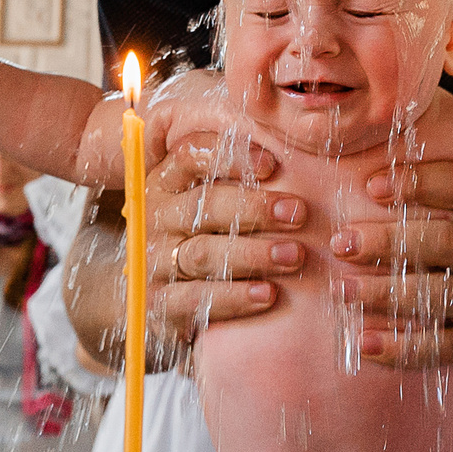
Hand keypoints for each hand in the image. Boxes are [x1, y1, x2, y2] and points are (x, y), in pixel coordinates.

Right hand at [139, 137, 302, 348]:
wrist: (158, 295)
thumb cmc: (205, 234)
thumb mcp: (212, 198)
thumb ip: (243, 176)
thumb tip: (296, 149)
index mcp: (166, 181)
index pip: (189, 155)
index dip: (231, 157)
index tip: (272, 166)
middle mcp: (156, 216)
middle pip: (204, 205)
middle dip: (255, 208)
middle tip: (299, 214)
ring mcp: (153, 259)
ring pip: (203, 253)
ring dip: (253, 254)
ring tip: (294, 256)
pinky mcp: (157, 302)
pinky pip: (195, 298)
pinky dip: (234, 296)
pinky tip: (267, 293)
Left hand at [341, 159, 452, 377]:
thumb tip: (382, 182)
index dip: (416, 184)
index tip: (371, 186)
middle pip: (441, 242)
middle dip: (386, 242)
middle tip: (342, 243)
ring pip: (437, 294)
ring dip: (384, 294)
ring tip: (345, 292)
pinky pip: (442, 346)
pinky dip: (401, 347)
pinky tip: (367, 343)